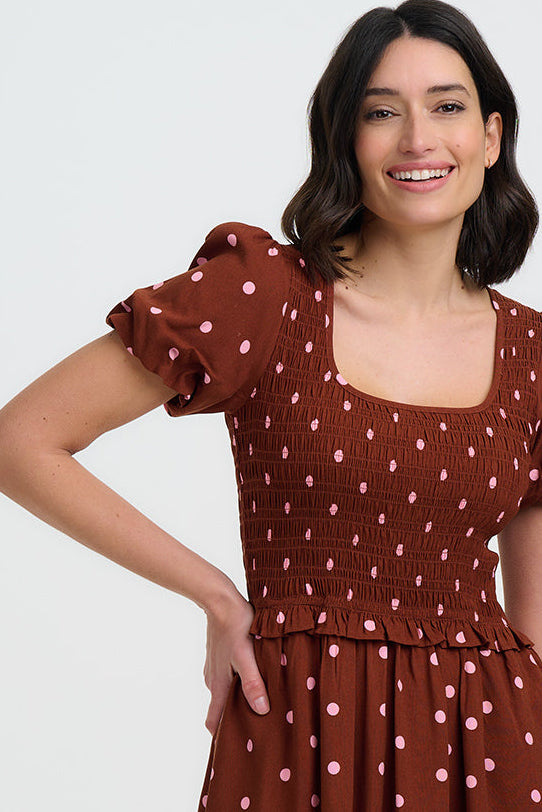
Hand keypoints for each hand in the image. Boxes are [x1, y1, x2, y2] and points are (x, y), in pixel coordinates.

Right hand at [203, 595, 269, 735]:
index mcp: (218, 684)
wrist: (220, 599)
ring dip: (238, 699)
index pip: (214, 720)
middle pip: (221, 708)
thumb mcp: (246, 655)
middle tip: (255, 727)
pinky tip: (252, 676)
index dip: (221, 737)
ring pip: (225, 691)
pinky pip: (227, 677)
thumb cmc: (235, 626)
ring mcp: (215, 667)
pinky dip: (237, 683)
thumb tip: (261, 711)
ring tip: (259, 702)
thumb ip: (253, 683)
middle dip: (234, 719)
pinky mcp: (220, 655)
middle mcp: (213, 679)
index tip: (233, 749)